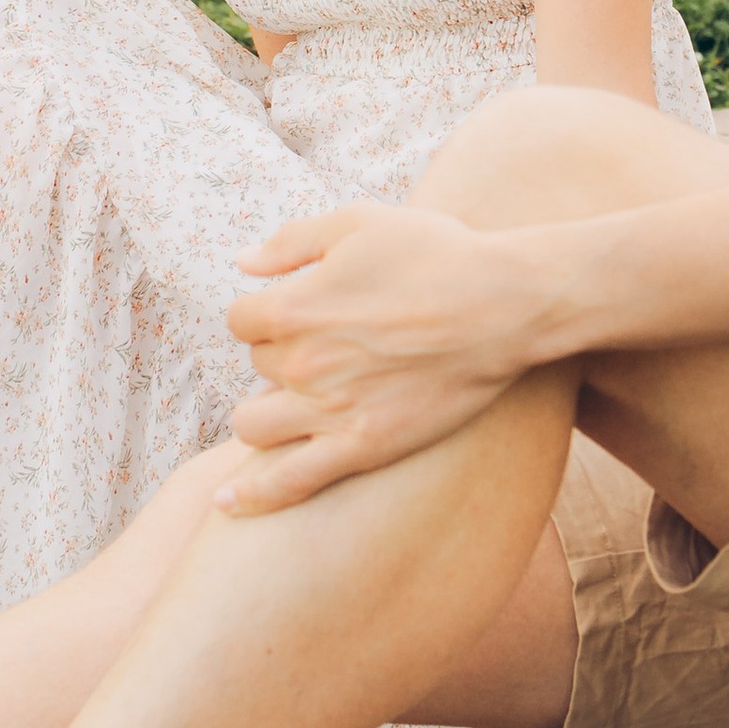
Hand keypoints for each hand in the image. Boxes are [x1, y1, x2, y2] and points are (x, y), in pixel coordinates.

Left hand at [221, 200, 556, 511]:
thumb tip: (241, 263)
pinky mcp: (362, 447)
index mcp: (293, 307)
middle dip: (281, 354)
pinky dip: (252, 496)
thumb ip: (290, 242)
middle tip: (328, 345)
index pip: (241, 319)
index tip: (299, 310)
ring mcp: (330, 411)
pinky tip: (226, 504)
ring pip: (254, 425)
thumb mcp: (357, 223)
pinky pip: (289, 483)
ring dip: (266, 411)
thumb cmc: (434, 254)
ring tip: (294, 402)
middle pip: (256, 366)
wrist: (502, 305)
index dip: (266, 312)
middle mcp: (301, 363)